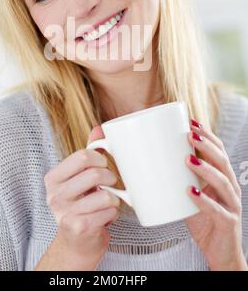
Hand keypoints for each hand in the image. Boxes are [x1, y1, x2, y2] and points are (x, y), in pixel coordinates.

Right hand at [43, 125, 119, 268]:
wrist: (77, 242)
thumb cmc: (81, 205)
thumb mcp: (80, 178)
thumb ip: (88, 154)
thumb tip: (99, 128)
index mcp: (53, 178)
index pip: (81, 156)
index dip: (100, 159)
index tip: (103, 165)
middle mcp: (54, 195)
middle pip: (94, 174)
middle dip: (110, 178)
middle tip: (110, 184)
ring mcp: (64, 212)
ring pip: (105, 194)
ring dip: (113, 199)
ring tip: (107, 202)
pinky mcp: (77, 228)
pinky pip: (107, 212)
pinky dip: (113, 213)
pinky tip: (105, 216)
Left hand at [185, 119, 247, 270]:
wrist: (220, 254)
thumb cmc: (204, 222)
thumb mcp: (190, 197)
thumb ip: (176, 183)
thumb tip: (144, 168)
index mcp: (222, 179)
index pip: (219, 152)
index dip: (208, 136)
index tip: (191, 122)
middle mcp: (230, 188)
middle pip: (222, 161)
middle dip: (206, 145)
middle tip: (189, 135)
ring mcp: (232, 205)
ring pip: (223, 182)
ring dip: (205, 168)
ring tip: (188, 159)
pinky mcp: (228, 223)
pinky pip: (217, 210)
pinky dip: (203, 200)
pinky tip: (190, 192)